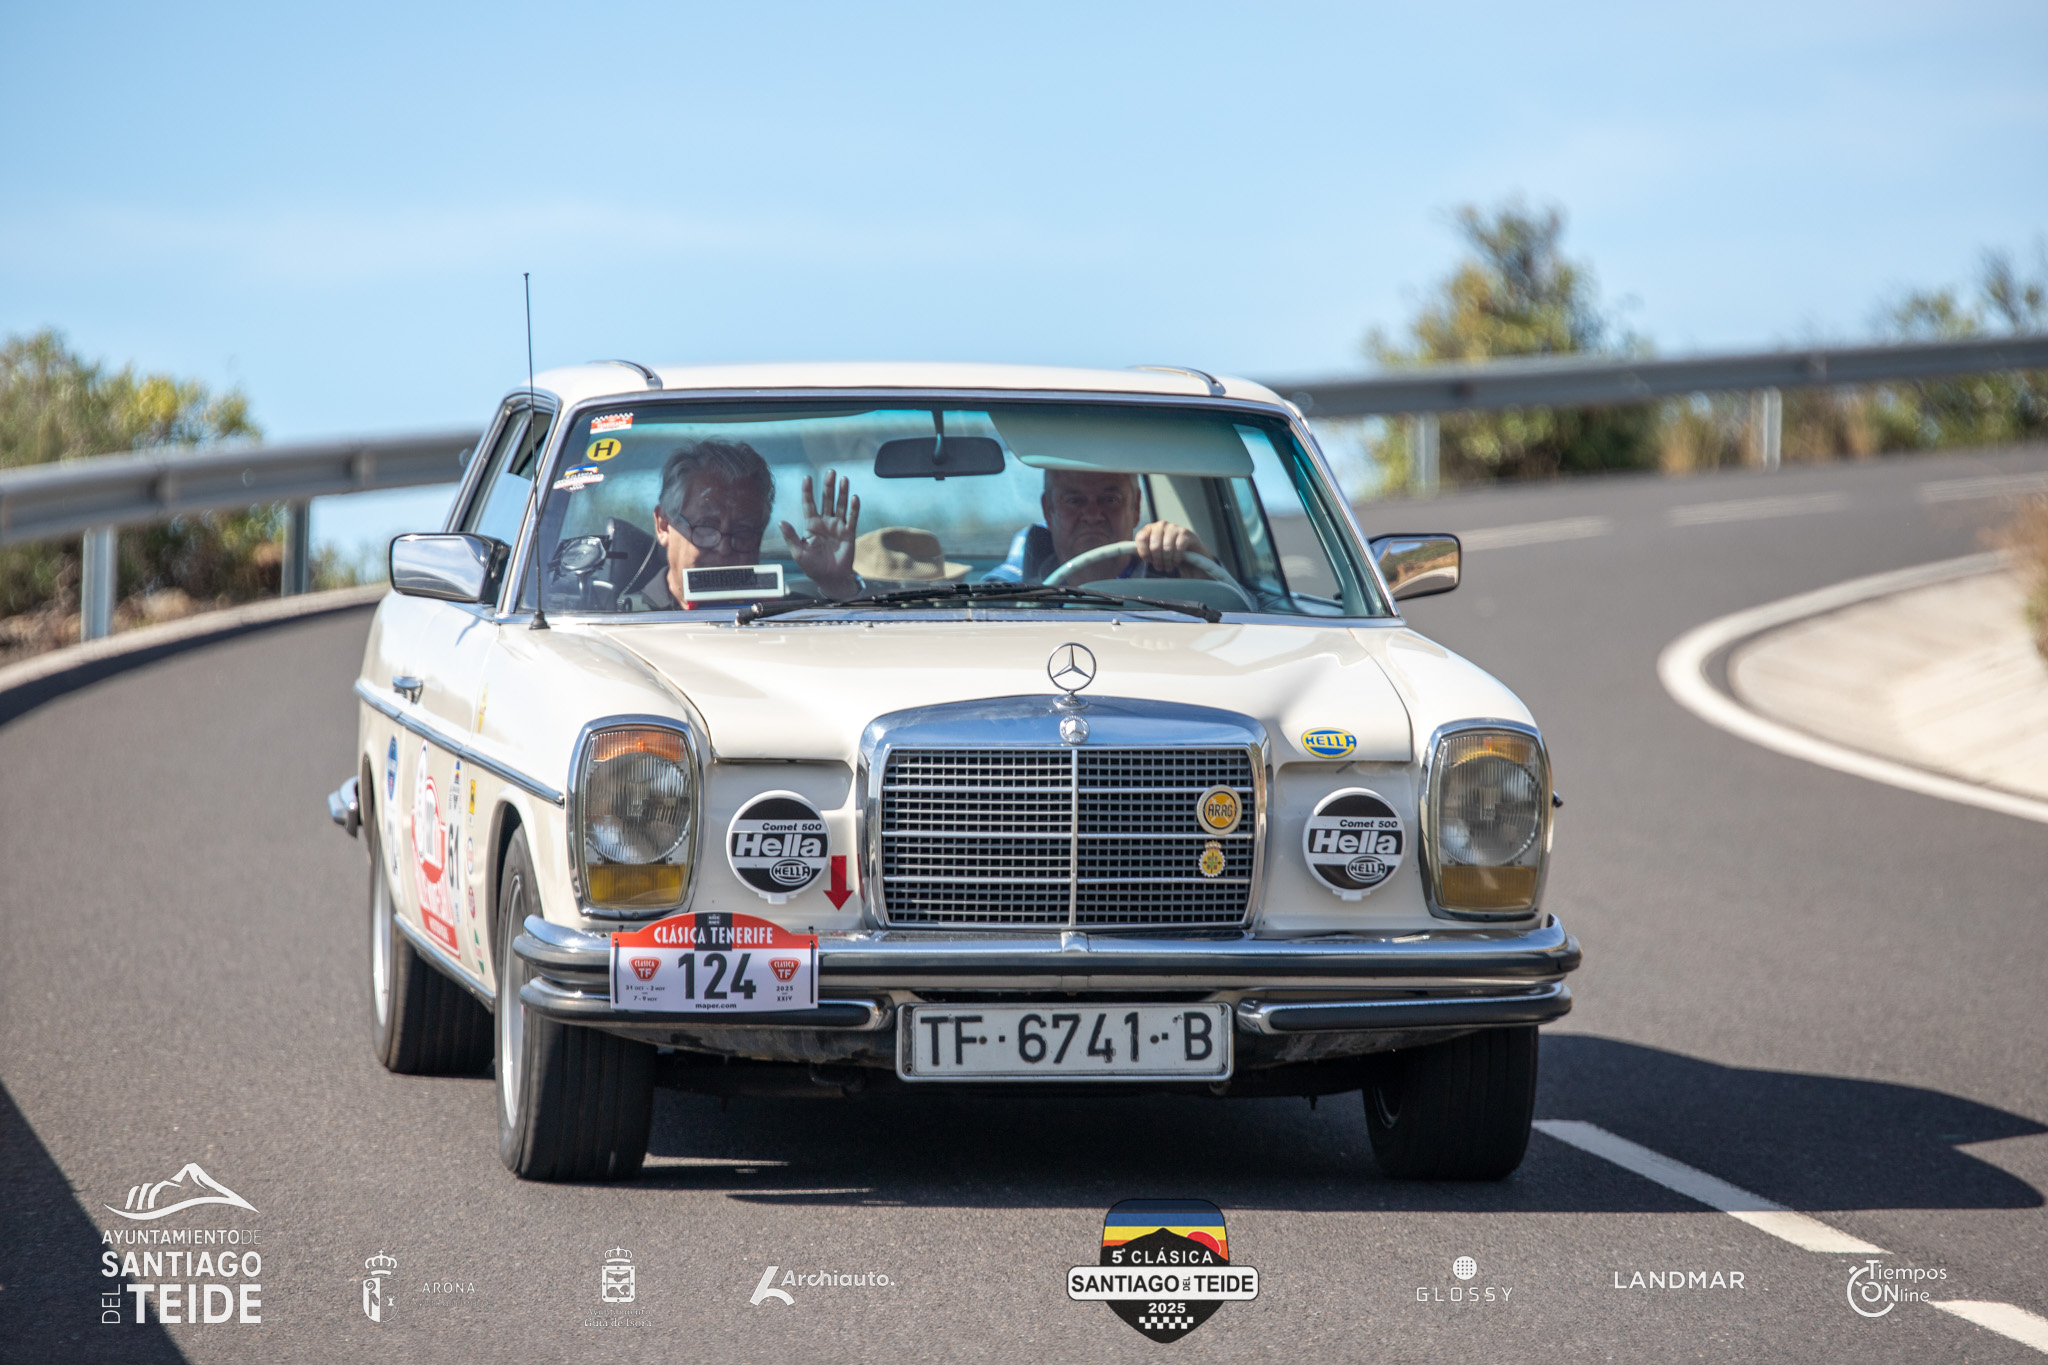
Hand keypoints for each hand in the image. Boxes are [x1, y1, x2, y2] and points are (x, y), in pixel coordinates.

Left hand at [780, 470, 861, 597]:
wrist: (829, 578)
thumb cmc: (812, 566)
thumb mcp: (798, 552)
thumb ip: (791, 537)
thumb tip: (781, 522)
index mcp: (811, 525)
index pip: (809, 503)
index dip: (808, 491)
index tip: (807, 478)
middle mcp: (825, 522)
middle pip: (826, 500)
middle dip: (828, 486)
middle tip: (831, 472)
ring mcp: (837, 526)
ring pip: (840, 505)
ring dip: (842, 493)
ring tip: (843, 479)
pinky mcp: (848, 533)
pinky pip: (852, 518)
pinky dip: (854, 508)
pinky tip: (854, 497)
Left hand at [1132, 521, 1204, 572]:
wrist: (1190, 550)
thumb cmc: (1168, 551)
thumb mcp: (1154, 550)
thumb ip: (1142, 550)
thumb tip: (1128, 552)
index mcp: (1150, 528)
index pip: (1141, 538)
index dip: (1144, 553)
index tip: (1148, 560)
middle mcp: (1161, 525)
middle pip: (1154, 546)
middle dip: (1157, 560)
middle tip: (1160, 567)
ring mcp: (1174, 527)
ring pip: (1166, 549)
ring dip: (1167, 562)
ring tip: (1168, 566)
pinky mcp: (1186, 533)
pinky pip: (1178, 549)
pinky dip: (1176, 559)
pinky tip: (1176, 562)